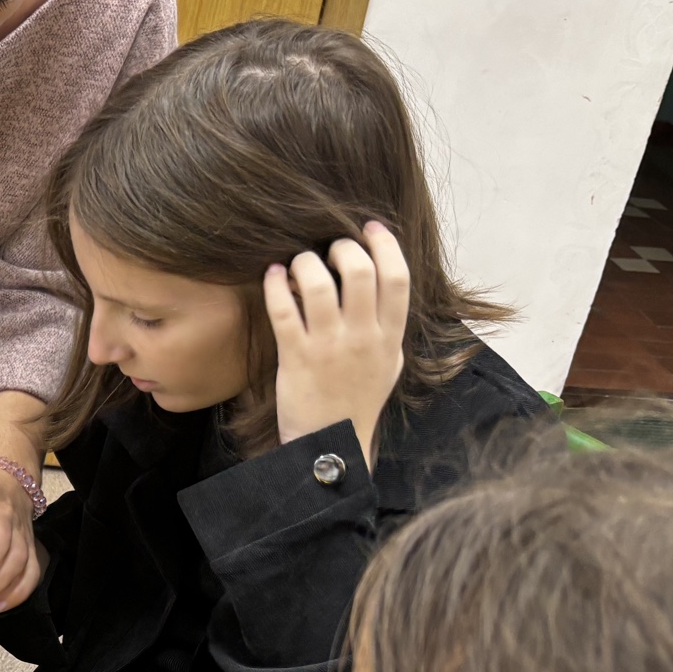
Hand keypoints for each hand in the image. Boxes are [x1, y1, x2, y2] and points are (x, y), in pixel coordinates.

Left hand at [264, 222, 408, 467]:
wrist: (331, 444)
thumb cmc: (359, 400)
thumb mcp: (391, 364)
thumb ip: (391, 327)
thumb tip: (390, 288)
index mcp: (390, 337)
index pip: (398, 278)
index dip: (385, 245)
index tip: (370, 228)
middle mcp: (363, 338)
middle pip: (361, 272)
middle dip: (343, 248)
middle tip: (330, 249)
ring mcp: (329, 347)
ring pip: (320, 284)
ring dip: (307, 262)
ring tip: (300, 262)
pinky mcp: (296, 357)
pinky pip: (283, 310)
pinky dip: (276, 284)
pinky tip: (274, 274)